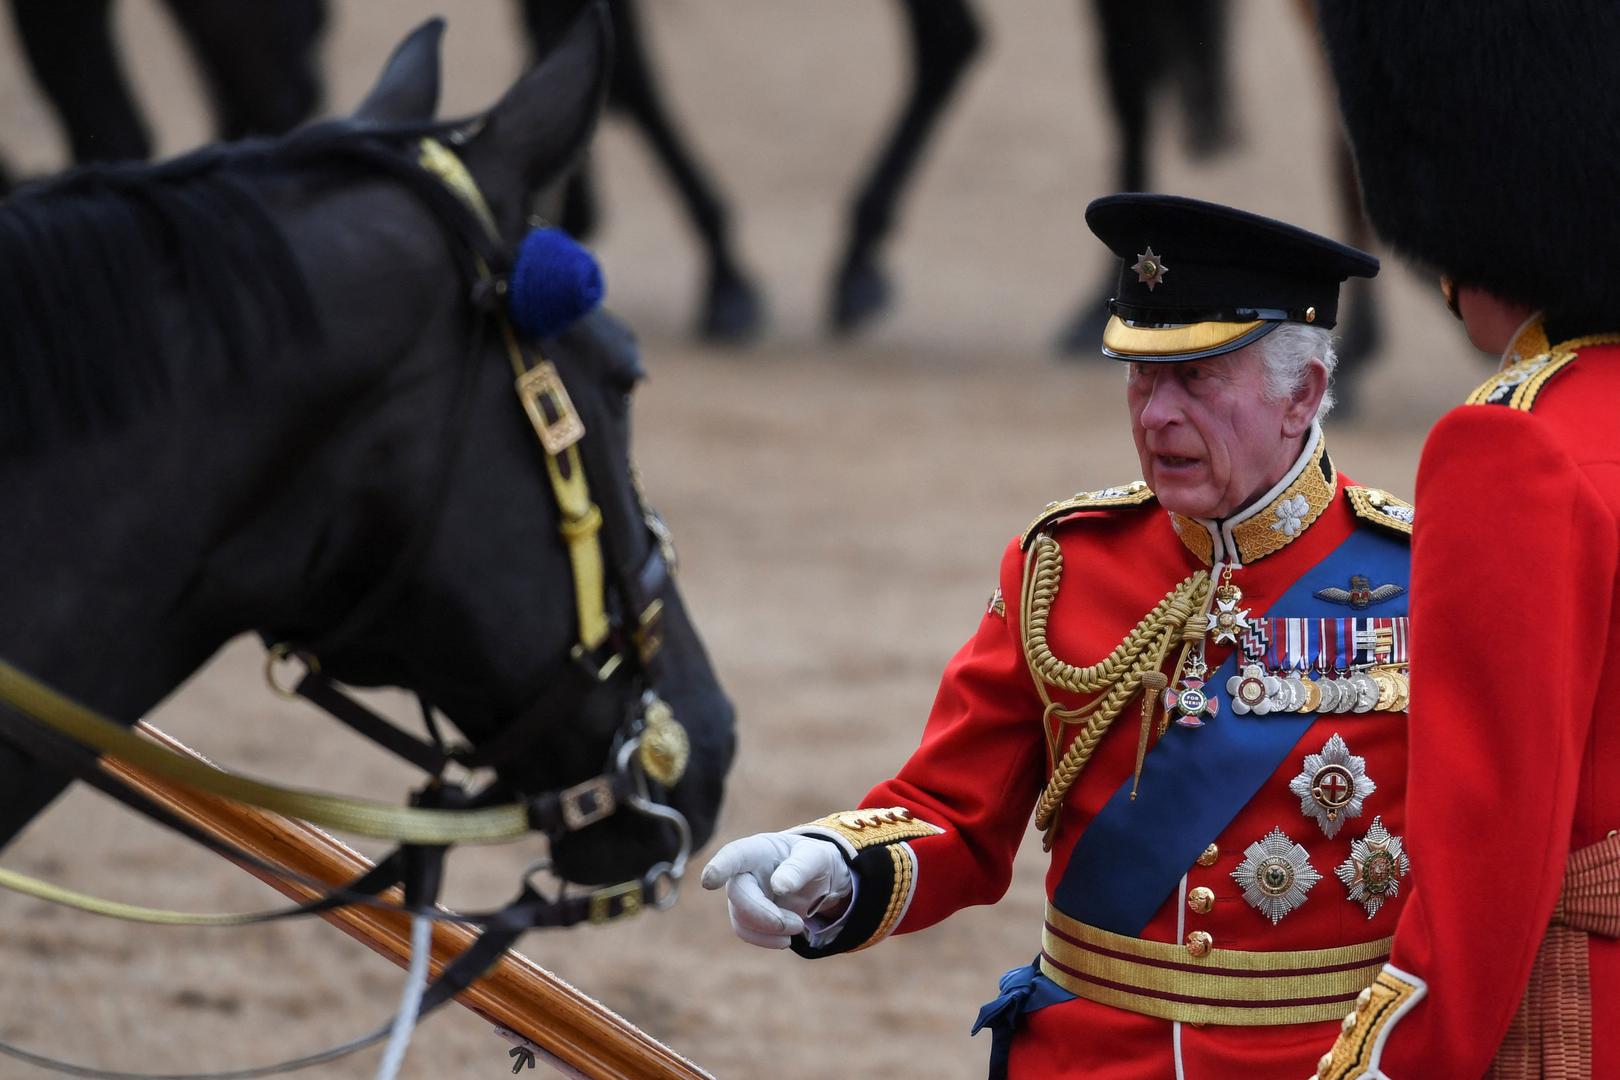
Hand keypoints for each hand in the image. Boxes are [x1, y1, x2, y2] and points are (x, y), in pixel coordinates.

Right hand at [700, 831, 852, 948]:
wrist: (813, 877)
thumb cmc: (812, 860)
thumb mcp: (816, 858)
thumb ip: (799, 868)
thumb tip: (778, 886)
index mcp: (758, 849)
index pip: (734, 855)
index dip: (720, 867)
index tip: (709, 881)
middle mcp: (743, 870)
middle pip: (738, 893)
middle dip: (764, 914)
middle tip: (797, 925)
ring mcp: (742, 893)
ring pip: (741, 918)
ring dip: (771, 929)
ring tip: (798, 925)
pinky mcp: (745, 914)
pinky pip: (746, 932)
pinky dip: (767, 940)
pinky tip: (786, 939)